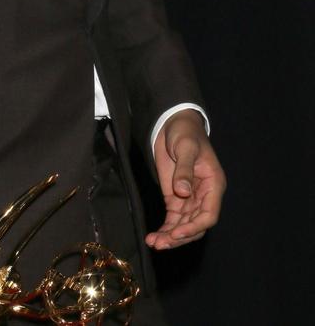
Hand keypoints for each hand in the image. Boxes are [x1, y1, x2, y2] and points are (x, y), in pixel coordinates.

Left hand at [146, 109, 225, 249]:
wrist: (173, 124)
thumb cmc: (185, 132)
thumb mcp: (186, 147)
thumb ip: (185, 170)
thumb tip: (183, 192)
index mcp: (213, 185)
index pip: (209, 215)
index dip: (194, 227)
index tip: (177, 233)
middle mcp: (204, 196)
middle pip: (196, 225)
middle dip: (179, 237)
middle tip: (161, 243)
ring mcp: (189, 199)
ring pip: (184, 226)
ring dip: (170, 237)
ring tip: (154, 243)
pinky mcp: (176, 198)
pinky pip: (173, 219)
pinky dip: (165, 229)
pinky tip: (154, 237)